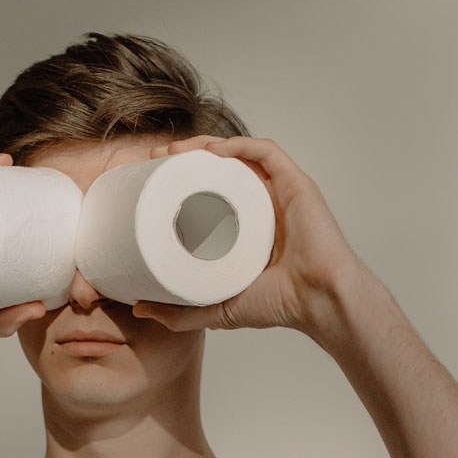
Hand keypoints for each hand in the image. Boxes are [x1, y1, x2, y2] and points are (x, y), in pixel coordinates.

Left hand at [133, 136, 365, 336]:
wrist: (318, 301)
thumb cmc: (278, 305)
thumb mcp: (216, 309)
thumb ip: (179, 313)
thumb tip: (139, 309)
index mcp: (243, 229)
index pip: (206, 195)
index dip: (177, 184)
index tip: (148, 184)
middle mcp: (260, 206)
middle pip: (218, 169)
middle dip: (183, 158)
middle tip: (153, 159)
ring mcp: (278, 193)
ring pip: (238, 155)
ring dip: (204, 146)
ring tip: (173, 151)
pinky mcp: (296, 184)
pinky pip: (267, 152)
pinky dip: (239, 144)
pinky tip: (213, 149)